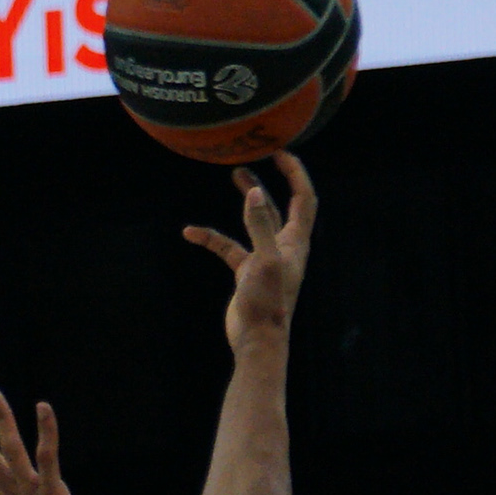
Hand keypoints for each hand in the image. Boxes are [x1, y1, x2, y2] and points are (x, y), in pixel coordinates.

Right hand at [182, 153, 316, 349]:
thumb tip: (255, 191)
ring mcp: (264, 259)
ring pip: (255, 222)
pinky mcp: (246, 272)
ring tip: (236, 174)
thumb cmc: (268, 304)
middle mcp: (283, 247)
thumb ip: (260, 225)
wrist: (257, 342)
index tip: (281, 152)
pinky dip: (212, 239)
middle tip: (258, 156)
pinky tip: (191, 233)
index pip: (303, 199)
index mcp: (296, 242)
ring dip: (247, 199)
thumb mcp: (265, 260)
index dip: (296, 174)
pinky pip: (228, 248)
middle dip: (272, 179)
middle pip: (280, 205)